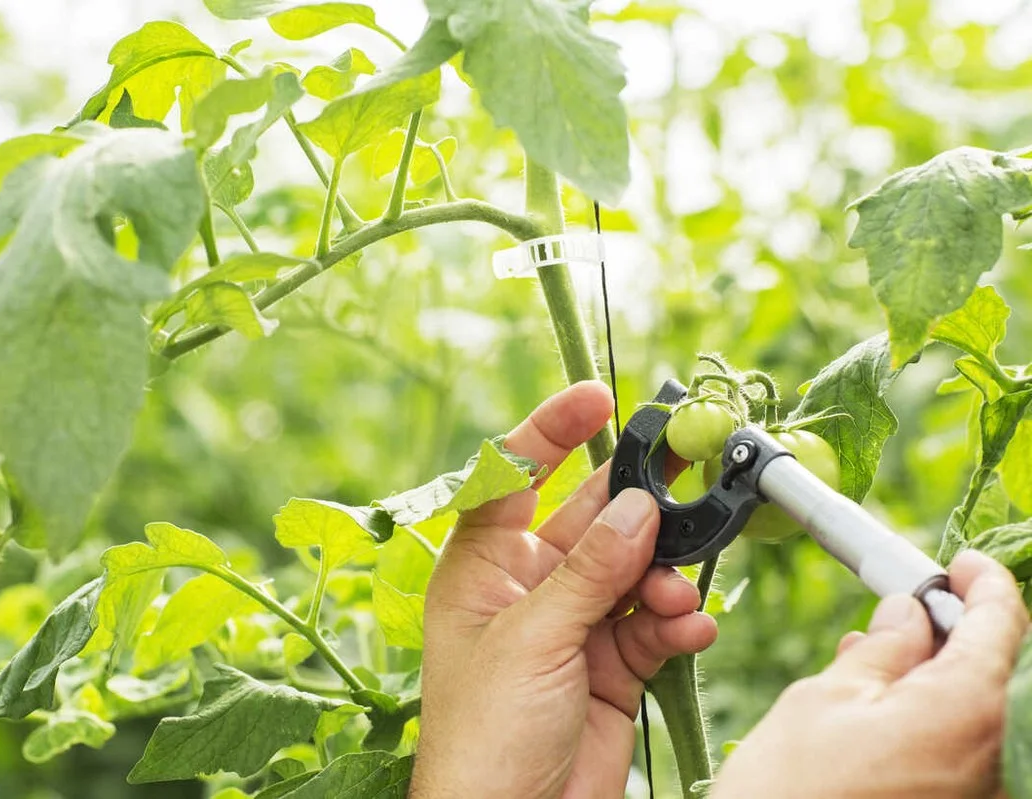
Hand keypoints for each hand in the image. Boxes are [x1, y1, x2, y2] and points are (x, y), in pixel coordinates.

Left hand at [410, 381, 717, 798]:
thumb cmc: (484, 732)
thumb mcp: (533, 639)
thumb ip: (589, 572)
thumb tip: (638, 508)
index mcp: (484, 564)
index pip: (514, 476)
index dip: (551, 432)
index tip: (598, 397)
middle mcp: (530, 584)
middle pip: (591, 518)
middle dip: (639, 502)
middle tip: (691, 470)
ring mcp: (574, 623)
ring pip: (633, 570)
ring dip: (663, 576)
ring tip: (675, 598)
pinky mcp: (612, 664)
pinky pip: (655, 622)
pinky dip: (677, 622)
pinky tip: (689, 628)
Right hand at [713, 550, 1029, 798]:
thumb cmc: (789, 794)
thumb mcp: (824, 699)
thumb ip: (882, 650)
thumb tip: (910, 615)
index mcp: (968, 711)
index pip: (1003, 624)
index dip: (984, 583)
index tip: (963, 563)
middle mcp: (996, 758)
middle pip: (997, 671)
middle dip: (953, 634)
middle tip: (904, 612)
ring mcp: (982, 793)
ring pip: (977, 715)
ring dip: (938, 680)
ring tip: (871, 664)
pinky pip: (964, 754)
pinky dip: (934, 724)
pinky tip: (882, 715)